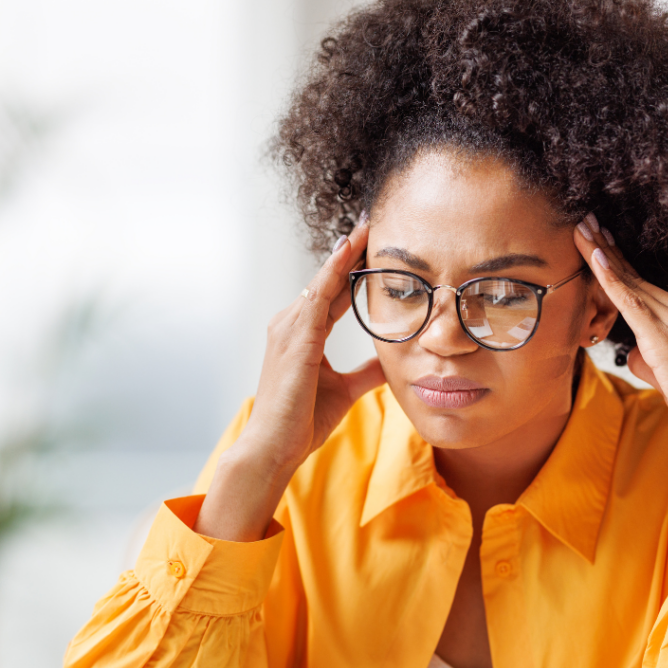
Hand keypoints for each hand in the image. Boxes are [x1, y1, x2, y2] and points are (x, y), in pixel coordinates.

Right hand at [196, 218, 385, 540]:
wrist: (274, 447)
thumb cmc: (300, 422)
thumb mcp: (345, 390)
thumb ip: (368, 372)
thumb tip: (392, 361)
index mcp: (301, 336)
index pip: (331, 294)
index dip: (351, 270)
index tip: (371, 246)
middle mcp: (290, 324)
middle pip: (326, 280)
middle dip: (349, 252)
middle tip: (373, 221)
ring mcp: (288, 328)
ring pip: (322, 281)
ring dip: (344, 252)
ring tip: (368, 226)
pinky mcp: (294, 337)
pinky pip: (318, 295)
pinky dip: (334, 271)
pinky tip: (350, 250)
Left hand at [574, 215, 667, 533]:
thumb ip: (649, 358)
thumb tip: (631, 354)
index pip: (641, 283)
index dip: (617, 261)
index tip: (598, 239)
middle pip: (633, 274)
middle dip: (605, 246)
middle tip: (582, 219)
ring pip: (629, 281)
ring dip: (601, 253)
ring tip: (579, 228)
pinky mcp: (666, 336)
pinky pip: (631, 301)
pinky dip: (611, 278)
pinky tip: (596, 258)